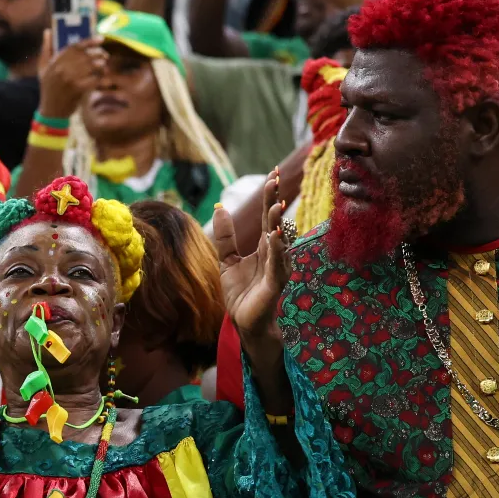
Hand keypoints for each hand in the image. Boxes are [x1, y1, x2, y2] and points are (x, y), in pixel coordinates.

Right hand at [37, 31, 106, 118]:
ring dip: (101, 64)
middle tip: (105, 54)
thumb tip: (48, 31)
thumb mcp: (43, 68)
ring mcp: (69, 80)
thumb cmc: (48, 88)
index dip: (89, 41)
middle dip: (98, 53)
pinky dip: (100, 77)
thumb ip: (46, 49)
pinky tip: (102, 76)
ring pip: (91, 66)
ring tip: (104, 64)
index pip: (74, 46)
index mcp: (54, 62)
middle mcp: (61, 69)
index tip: (100, 39)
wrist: (51, 111)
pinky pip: (93, 79)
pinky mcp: (77, 90)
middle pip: (85, 55)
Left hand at [216, 171, 289, 363]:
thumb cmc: (241, 293)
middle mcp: (273, 254)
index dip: (269, 197)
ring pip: (279, 242)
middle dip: (274, 203)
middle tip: (275, 180)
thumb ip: (225, 237)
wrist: (244, 322)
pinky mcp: (275, 284)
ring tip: (275, 207)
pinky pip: (277, 265)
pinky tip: (274, 237)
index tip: (271, 174)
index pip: (266, 217)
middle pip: (274, 224)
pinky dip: (276, 250)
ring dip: (276, 224)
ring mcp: (276, 268)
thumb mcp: (227, 261)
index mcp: (263, 247)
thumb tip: (220, 208)